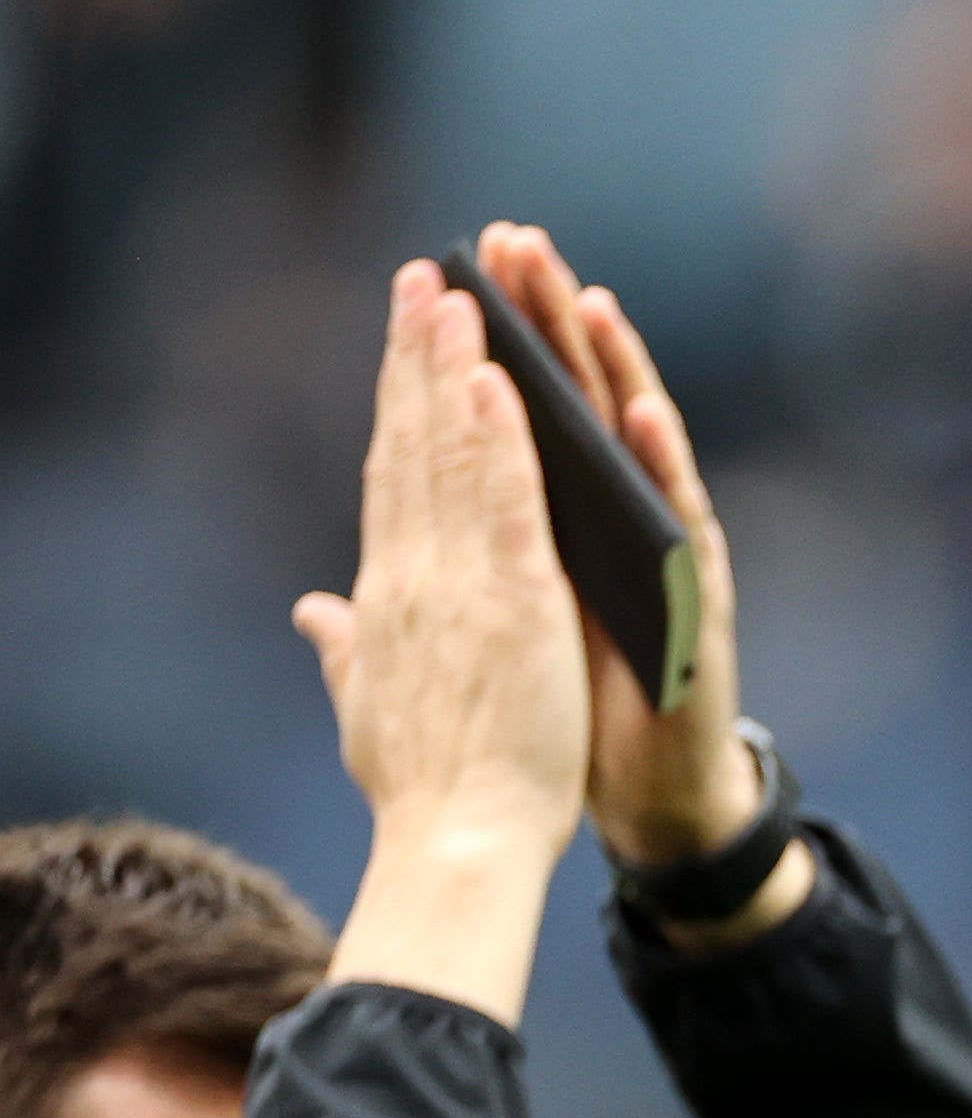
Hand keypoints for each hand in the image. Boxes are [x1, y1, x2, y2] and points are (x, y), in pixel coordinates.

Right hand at [293, 261, 584, 1023]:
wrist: (456, 843)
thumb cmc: (427, 786)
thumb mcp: (374, 702)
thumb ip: (347, 647)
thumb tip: (313, 614)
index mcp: (391, 595)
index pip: (392, 478)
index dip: (397, 403)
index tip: (402, 338)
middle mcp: (413, 574)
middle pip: (412, 445)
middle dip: (417, 356)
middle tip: (423, 274)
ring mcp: (460, 582)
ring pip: (453, 455)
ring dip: (453, 368)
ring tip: (456, 290)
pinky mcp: (512, 600)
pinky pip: (504, 502)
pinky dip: (500, 438)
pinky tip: (497, 377)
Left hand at [467, 222, 787, 885]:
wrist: (652, 797)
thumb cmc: (583, 715)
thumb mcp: (502, 626)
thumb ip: (456, 573)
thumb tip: (372, 553)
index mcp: (561, 525)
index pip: (514, 418)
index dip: (479, 348)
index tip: (440, 276)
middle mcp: (623, 523)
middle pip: (577, 403)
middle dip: (545, 319)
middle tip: (508, 240)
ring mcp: (668, 555)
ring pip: (638, 444)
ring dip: (613, 365)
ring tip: (582, 295)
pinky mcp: (698, 601)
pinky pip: (678, 521)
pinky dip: (660, 463)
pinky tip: (636, 409)